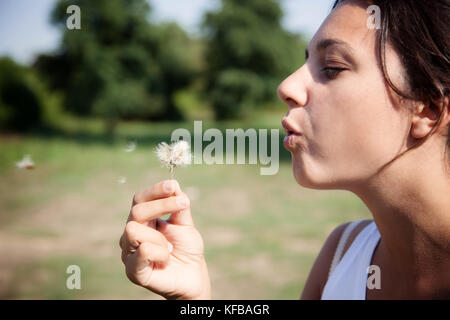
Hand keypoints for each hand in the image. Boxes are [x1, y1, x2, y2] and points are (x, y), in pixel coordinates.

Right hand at [119, 180, 210, 298]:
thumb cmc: (186, 249)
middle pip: (136, 211)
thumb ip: (178, 206)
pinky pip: (142, 251)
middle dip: (161, 205)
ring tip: (169, 248)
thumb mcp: (185, 224)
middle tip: (183, 206)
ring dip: (160, 237)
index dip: (155, 190)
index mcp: (143, 220)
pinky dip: (160, 253)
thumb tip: (173, 186)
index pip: (140, 199)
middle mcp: (131, 234)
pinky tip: (165, 259)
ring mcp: (129, 252)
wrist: (194, 276)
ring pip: (134, 230)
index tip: (172, 185)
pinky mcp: (132, 271)